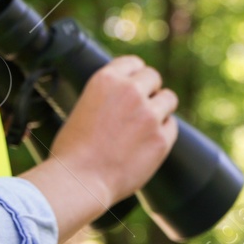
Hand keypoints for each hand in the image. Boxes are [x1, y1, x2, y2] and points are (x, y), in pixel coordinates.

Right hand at [21, 55, 178, 239]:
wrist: (79, 181)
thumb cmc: (72, 151)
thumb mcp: (83, 107)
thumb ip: (107, 96)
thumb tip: (123, 96)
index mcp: (106, 80)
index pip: (133, 63)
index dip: (135, 75)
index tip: (136, 85)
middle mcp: (130, 91)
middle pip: (153, 77)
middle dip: (149, 90)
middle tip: (141, 108)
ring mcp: (149, 114)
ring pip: (168, 99)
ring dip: (160, 109)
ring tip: (147, 125)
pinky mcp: (161, 138)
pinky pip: (171, 127)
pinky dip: (163, 133)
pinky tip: (147, 144)